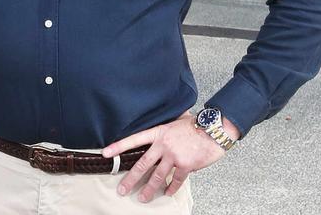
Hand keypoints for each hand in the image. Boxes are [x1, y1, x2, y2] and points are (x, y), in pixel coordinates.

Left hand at [102, 114, 235, 201]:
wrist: (214, 129)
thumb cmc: (196, 125)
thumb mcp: (176, 122)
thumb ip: (165, 131)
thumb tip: (159, 139)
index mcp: (158, 133)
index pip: (134, 140)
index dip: (119, 146)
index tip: (106, 153)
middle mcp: (163, 145)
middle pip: (142, 164)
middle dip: (131, 179)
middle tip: (122, 189)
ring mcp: (174, 155)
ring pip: (157, 176)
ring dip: (149, 189)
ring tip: (142, 198)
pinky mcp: (185, 165)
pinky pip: (175, 180)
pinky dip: (171, 188)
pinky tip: (167, 193)